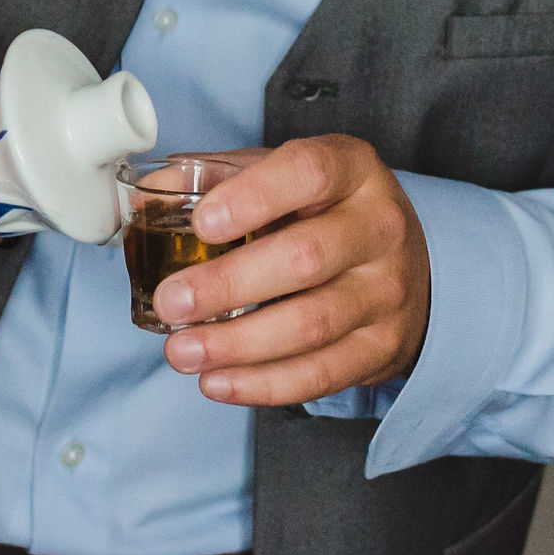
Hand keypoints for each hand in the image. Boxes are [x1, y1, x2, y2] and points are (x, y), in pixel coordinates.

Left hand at [151, 136, 429, 405]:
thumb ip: (216, 178)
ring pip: (312, 324)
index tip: (201, 223)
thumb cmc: (325, 212)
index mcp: (353, 170)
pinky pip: (322, 373)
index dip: (253, 197)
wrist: (408, 264)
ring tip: (182, 352)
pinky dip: (264, 384)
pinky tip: (218, 382)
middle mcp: (379, 228)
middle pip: (305, 257)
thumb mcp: (282, 176)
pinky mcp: (382, 347)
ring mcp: (386, 292)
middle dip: (229, 285)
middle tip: (171, 303)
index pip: (309, 173)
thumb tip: (146, 197)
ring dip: (238, 345)